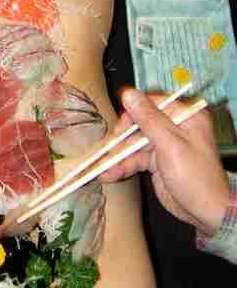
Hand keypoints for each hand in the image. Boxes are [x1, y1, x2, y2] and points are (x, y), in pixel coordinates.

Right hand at [99, 88, 229, 236]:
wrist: (207, 214)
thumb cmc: (195, 177)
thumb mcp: (170, 145)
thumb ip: (148, 119)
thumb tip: (128, 93)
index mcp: (183, 115)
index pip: (150, 104)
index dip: (131, 115)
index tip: (118, 130)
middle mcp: (173, 126)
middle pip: (138, 124)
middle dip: (120, 140)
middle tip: (106, 152)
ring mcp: (163, 144)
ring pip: (133, 144)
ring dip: (117, 157)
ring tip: (100, 168)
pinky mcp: (156, 161)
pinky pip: (135, 159)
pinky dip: (122, 167)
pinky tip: (107, 175)